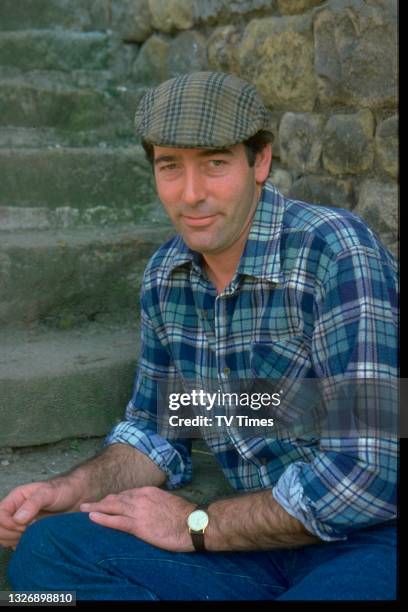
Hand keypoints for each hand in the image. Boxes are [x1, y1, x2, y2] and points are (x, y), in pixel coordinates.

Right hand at [0, 478, 82, 548]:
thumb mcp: (49, 492)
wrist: (78, 497)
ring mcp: (20, 523)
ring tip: (33, 535)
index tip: (25, 526)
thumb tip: (18, 519)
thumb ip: (33, 503)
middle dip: (10, 533)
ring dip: (14, 540)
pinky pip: (14, 544)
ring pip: (4, 538)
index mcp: (16, 498)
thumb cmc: (63, 490)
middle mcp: (15, 511)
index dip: (8, 523)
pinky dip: (20, 546)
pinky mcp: (27, 533)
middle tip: (29, 532)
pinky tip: (33, 541)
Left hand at [80, 486, 195, 551]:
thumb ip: (155, 502)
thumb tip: (150, 508)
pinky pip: (115, 521)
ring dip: (96, 508)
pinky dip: (102, 518)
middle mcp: (140, 497)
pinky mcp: (138, 525)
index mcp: (148, 491)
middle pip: (115, 498)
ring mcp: (138, 510)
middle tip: (88, 504)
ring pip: (112, 507)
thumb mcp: (167, 502)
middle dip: (101, 501)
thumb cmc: (184, 515)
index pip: (126, 494)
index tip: (106, 502)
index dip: (114, 499)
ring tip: (84, 510)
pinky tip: (92, 517)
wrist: (192, 524)